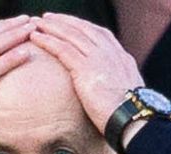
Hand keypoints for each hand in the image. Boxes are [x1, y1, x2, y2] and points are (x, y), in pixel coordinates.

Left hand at [30, 13, 144, 135]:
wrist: (134, 119)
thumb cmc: (131, 116)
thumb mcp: (128, 95)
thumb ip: (118, 87)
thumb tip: (112, 94)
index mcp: (122, 58)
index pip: (100, 34)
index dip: (83, 27)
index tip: (70, 24)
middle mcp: (110, 53)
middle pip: (84, 29)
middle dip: (65, 21)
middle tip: (48, 18)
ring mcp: (98, 59)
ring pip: (71, 35)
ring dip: (52, 27)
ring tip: (37, 23)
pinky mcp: (85, 69)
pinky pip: (62, 49)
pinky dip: (47, 40)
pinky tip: (36, 37)